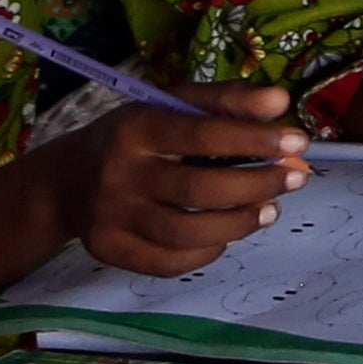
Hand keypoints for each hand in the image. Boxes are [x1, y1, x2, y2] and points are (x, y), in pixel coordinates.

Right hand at [61, 83, 306, 277]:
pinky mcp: (111, 251)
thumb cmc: (133, 138)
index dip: (254, 139)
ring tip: (271, 210)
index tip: (297, 142)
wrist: (65, 182)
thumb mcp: (169, 106)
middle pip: (198, 189)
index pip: (202, 133)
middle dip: (257, 185)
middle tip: (296, 178)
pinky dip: (208, 252)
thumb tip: (281, 103)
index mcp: (136, 128)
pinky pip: (170, 262)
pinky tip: (228, 235)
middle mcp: (120, 173)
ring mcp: (113, 217)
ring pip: (187, 232)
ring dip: (239, 224)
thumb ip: (225, 101)